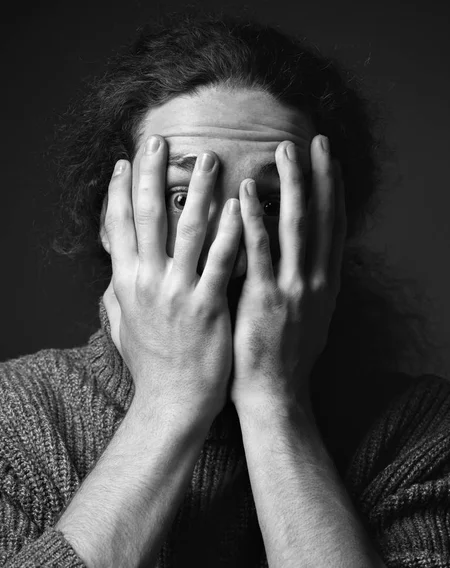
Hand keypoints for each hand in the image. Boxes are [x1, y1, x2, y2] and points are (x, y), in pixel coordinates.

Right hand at [102, 135, 241, 424]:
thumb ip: (116, 296)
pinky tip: (240, 205)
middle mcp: (147, 282)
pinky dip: (229, 231)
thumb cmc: (151, 365)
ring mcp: (177, 294)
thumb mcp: (123, 327)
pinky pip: (220, 261)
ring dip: (197, 191)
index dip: (118, 191)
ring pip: (187, 230)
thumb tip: (110, 275)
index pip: (118, 227)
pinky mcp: (208, 308)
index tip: (124, 162)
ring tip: (209, 158)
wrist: (173, 403)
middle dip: (150, 175)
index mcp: (126, 283)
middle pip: (146, 217)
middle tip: (158, 140)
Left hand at [229, 135, 346, 418]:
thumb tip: (307, 266)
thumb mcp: (309, 320)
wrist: (276, 396)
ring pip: (296, 227)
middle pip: (323, 218)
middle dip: (321, 177)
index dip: (333, 192)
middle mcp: (316, 281)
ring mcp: (292, 289)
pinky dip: (254, 220)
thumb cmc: (286, 359)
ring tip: (285, 152)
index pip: (334, 228)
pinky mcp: (265, 299)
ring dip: (293, 186)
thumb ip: (308, 288)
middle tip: (317, 142)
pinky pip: (259, 251)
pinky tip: (246, 192)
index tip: (330, 163)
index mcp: (326, 284)